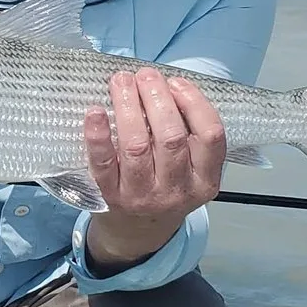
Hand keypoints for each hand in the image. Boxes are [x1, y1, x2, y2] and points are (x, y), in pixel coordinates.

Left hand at [81, 67, 225, 273]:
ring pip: (136, 146)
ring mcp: (142, 195)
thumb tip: (166, 85)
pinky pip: (102, 163)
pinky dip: (98, 135)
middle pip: (170, 137)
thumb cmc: (167, 186)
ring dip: (128, 106)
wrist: (137, 231)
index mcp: (205, 181)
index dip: (194, 103)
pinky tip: (95, 111)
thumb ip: (189, 135)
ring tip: (122, 81)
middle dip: (157, 97)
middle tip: (146, 74)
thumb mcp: (192, 170)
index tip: (177, 83)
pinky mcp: (110, 196)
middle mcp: (176, 191)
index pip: (210, 136)